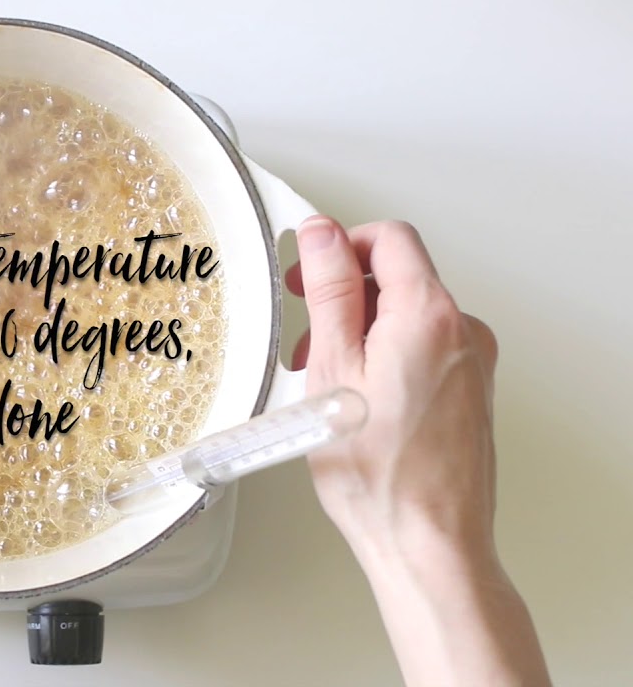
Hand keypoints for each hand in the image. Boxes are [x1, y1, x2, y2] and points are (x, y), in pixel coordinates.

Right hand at [288, 217, 548, 685]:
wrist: (427, 540)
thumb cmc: (378, 472)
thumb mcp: (333, 369)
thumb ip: (331, 293)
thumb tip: (322, 236)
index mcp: (429, 315)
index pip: (389, 239)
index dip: (340, 246)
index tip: (307, 272)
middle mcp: (462, 331)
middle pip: (398, 277)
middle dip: (344, 295)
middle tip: (304, 330)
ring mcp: (472, 362)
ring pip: (407, 316)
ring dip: (360, 330)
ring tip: (323, 376)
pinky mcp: (470, 391)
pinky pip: (423, 349)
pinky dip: (384, 356)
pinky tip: (353, 397)